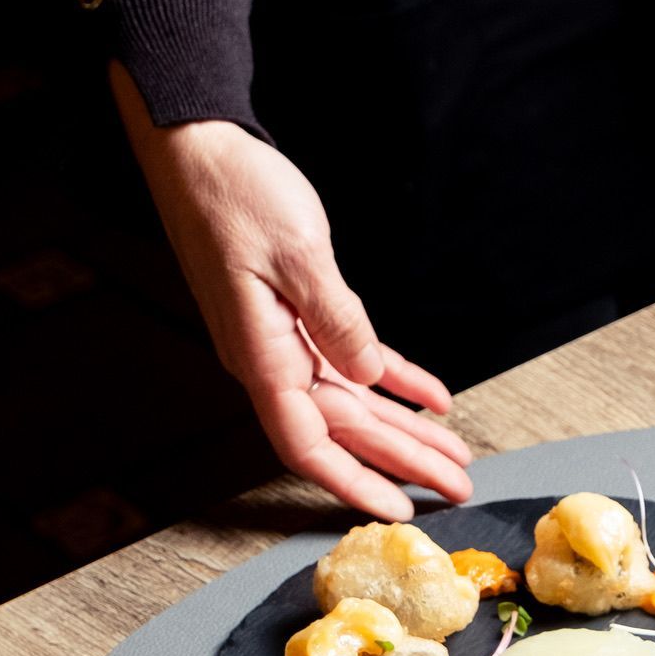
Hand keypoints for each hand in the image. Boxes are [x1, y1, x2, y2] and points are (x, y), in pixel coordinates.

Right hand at [110, 64, 471, 520]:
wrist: (198, 148)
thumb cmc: (233, 193)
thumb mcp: (297, 253)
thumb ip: (337, 320)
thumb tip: (367, 375)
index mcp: (261, 355)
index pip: (309, 443)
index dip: (354, 480)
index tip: (398, 507)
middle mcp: (270, 360)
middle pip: (344, 430)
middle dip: (402, 461)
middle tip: (456, 485)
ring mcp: (283, 341)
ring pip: (354, 402)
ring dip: (405, 428)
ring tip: (453, 454)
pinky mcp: (297, 315)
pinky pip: (352, 360)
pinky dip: (394, 378)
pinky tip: (431, 398)